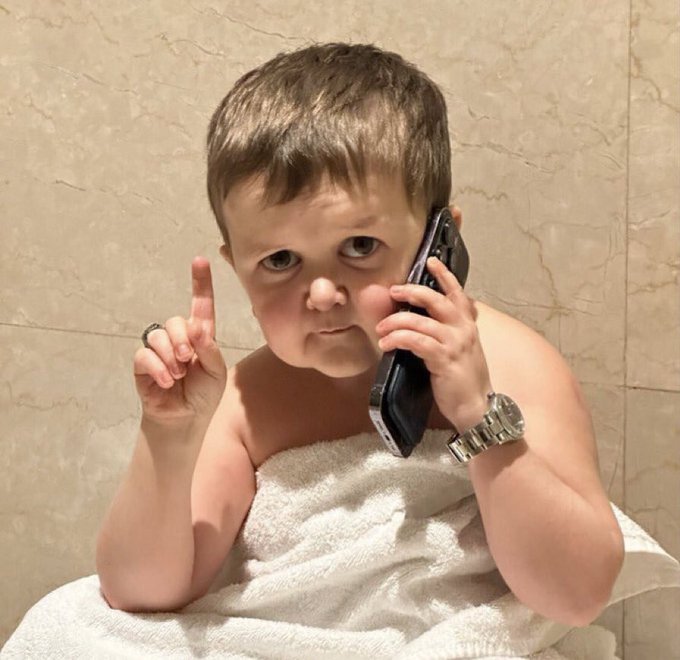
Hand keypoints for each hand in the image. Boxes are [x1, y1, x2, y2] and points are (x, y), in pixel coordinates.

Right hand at [133, 256, 226, 425]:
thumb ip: (209, 349)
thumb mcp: (216, 372)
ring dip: (171, 357)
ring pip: (158, 336)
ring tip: (178, 375)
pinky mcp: (143, 365)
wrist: (185, 419)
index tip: (200, 260)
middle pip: (174, 321)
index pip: (200, 305)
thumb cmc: (203, 394)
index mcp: (200, 337)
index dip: (200, 283)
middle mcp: (178, 338)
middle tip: (188, 360)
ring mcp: (159, 350)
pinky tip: (167, 381)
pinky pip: (145, 355)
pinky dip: (158, 368)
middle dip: (182, 339)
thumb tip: (196, 328)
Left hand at [375, 256, 492, 431]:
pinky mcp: (444, 358)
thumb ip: (446, 333)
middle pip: (437, 300)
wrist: (476, 406)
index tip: (431, 261)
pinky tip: (386, 344)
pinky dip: (398, 339)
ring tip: (381, 328)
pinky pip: (416, 341)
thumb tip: (420, 321)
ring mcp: (455, 343)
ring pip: (421, 321)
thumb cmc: (463, 380)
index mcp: (468, 325)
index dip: (444, 276)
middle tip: (394, 291)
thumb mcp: (460, 350)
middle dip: (413, 292)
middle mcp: (464, 329)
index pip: (458, 294)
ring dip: (396, 322)